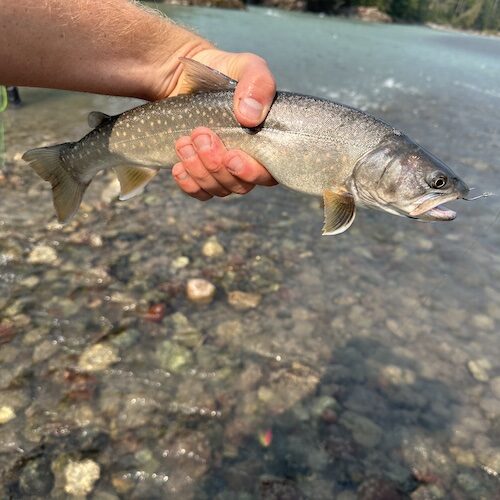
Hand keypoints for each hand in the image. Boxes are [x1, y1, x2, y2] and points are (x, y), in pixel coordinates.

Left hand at [170, 49, 277, 199]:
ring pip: (217, 189)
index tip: (230, 157)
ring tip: (184, 141)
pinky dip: (188, 183)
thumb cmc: (224, 72)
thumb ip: (258, 84)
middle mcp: (248, 162)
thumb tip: (250, 117)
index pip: (268, 174)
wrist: (187, 77)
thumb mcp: (246, 67)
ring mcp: (223, 171)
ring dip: (199, 170)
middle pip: (238, 185)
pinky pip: (199, 192)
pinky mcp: (201, 173)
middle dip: (216, 164)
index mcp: (266, 143)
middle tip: (200, 134)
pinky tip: (178, 167)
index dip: (251, 172)